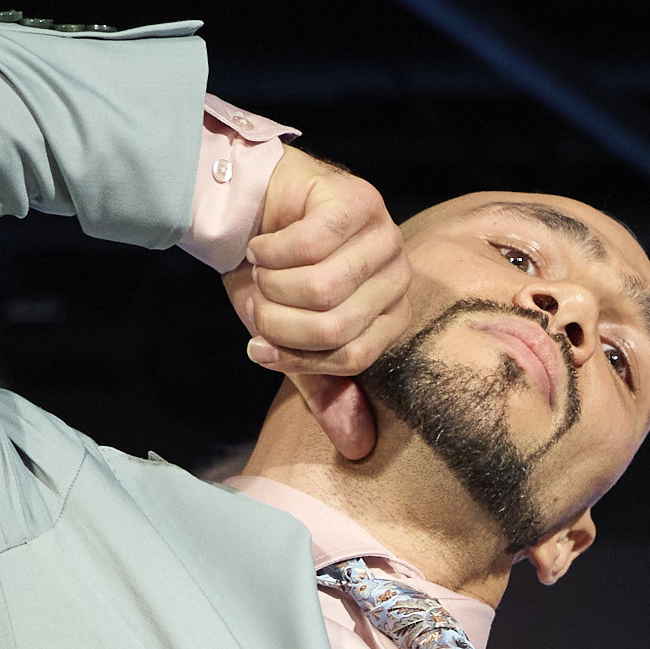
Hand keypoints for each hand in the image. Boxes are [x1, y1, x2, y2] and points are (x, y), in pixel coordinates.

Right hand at [220, 147, 411, 460]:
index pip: (351, 357)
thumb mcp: (293, 338)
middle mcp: (398, 274)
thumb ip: (323, 385)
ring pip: (321, 287)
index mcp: (392, 315)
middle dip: (279, 318)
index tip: (260, 347)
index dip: (298, 357)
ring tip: (262, 270)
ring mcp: (384, 233)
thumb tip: (358, 449)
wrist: (251, 207)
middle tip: (260, 300)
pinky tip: (263, 246)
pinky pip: (310, 244)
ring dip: (272, 283)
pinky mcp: (358, 199)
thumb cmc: (275, 276)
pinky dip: (270, 250)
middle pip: (335, 325)